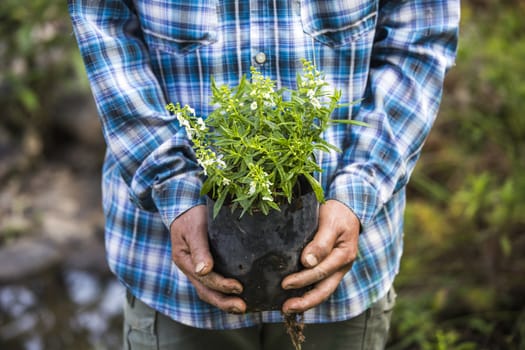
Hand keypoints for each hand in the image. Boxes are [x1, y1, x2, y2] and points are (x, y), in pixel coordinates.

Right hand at [170, 205, 246, 313]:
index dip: (221, 285)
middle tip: (242, 307)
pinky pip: (212, 285)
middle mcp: (190, 268)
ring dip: (224, 302)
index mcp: (184, 260)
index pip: (204, 278)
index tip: (238, 287)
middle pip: (205, 291)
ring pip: (208, 291)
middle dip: (224, 302)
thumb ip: (199, 248)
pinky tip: (238, 296)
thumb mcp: (194, 228)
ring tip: (242, 308)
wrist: (186, 208)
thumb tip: (204, 270)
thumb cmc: (192, 215)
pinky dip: (224, 293)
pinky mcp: (205, 267)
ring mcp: (196, 269)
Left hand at [281, 199, 359, 313]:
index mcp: (344, 255)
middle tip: (286, 308)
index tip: (284, 283)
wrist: (348, 208)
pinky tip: (294, 295)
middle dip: (305, 302)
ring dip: (306, 301)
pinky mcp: (330, 267)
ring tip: (288, 308)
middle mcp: (342, 266)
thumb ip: (321, 243)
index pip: (321, 272)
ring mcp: (337, 268)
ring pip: (322, 290)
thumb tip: (307, 262)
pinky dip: (308, 291)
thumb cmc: (338, 213)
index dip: (302, 279)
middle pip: (324, 290)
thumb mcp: (330, 223)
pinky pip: (320, 284)